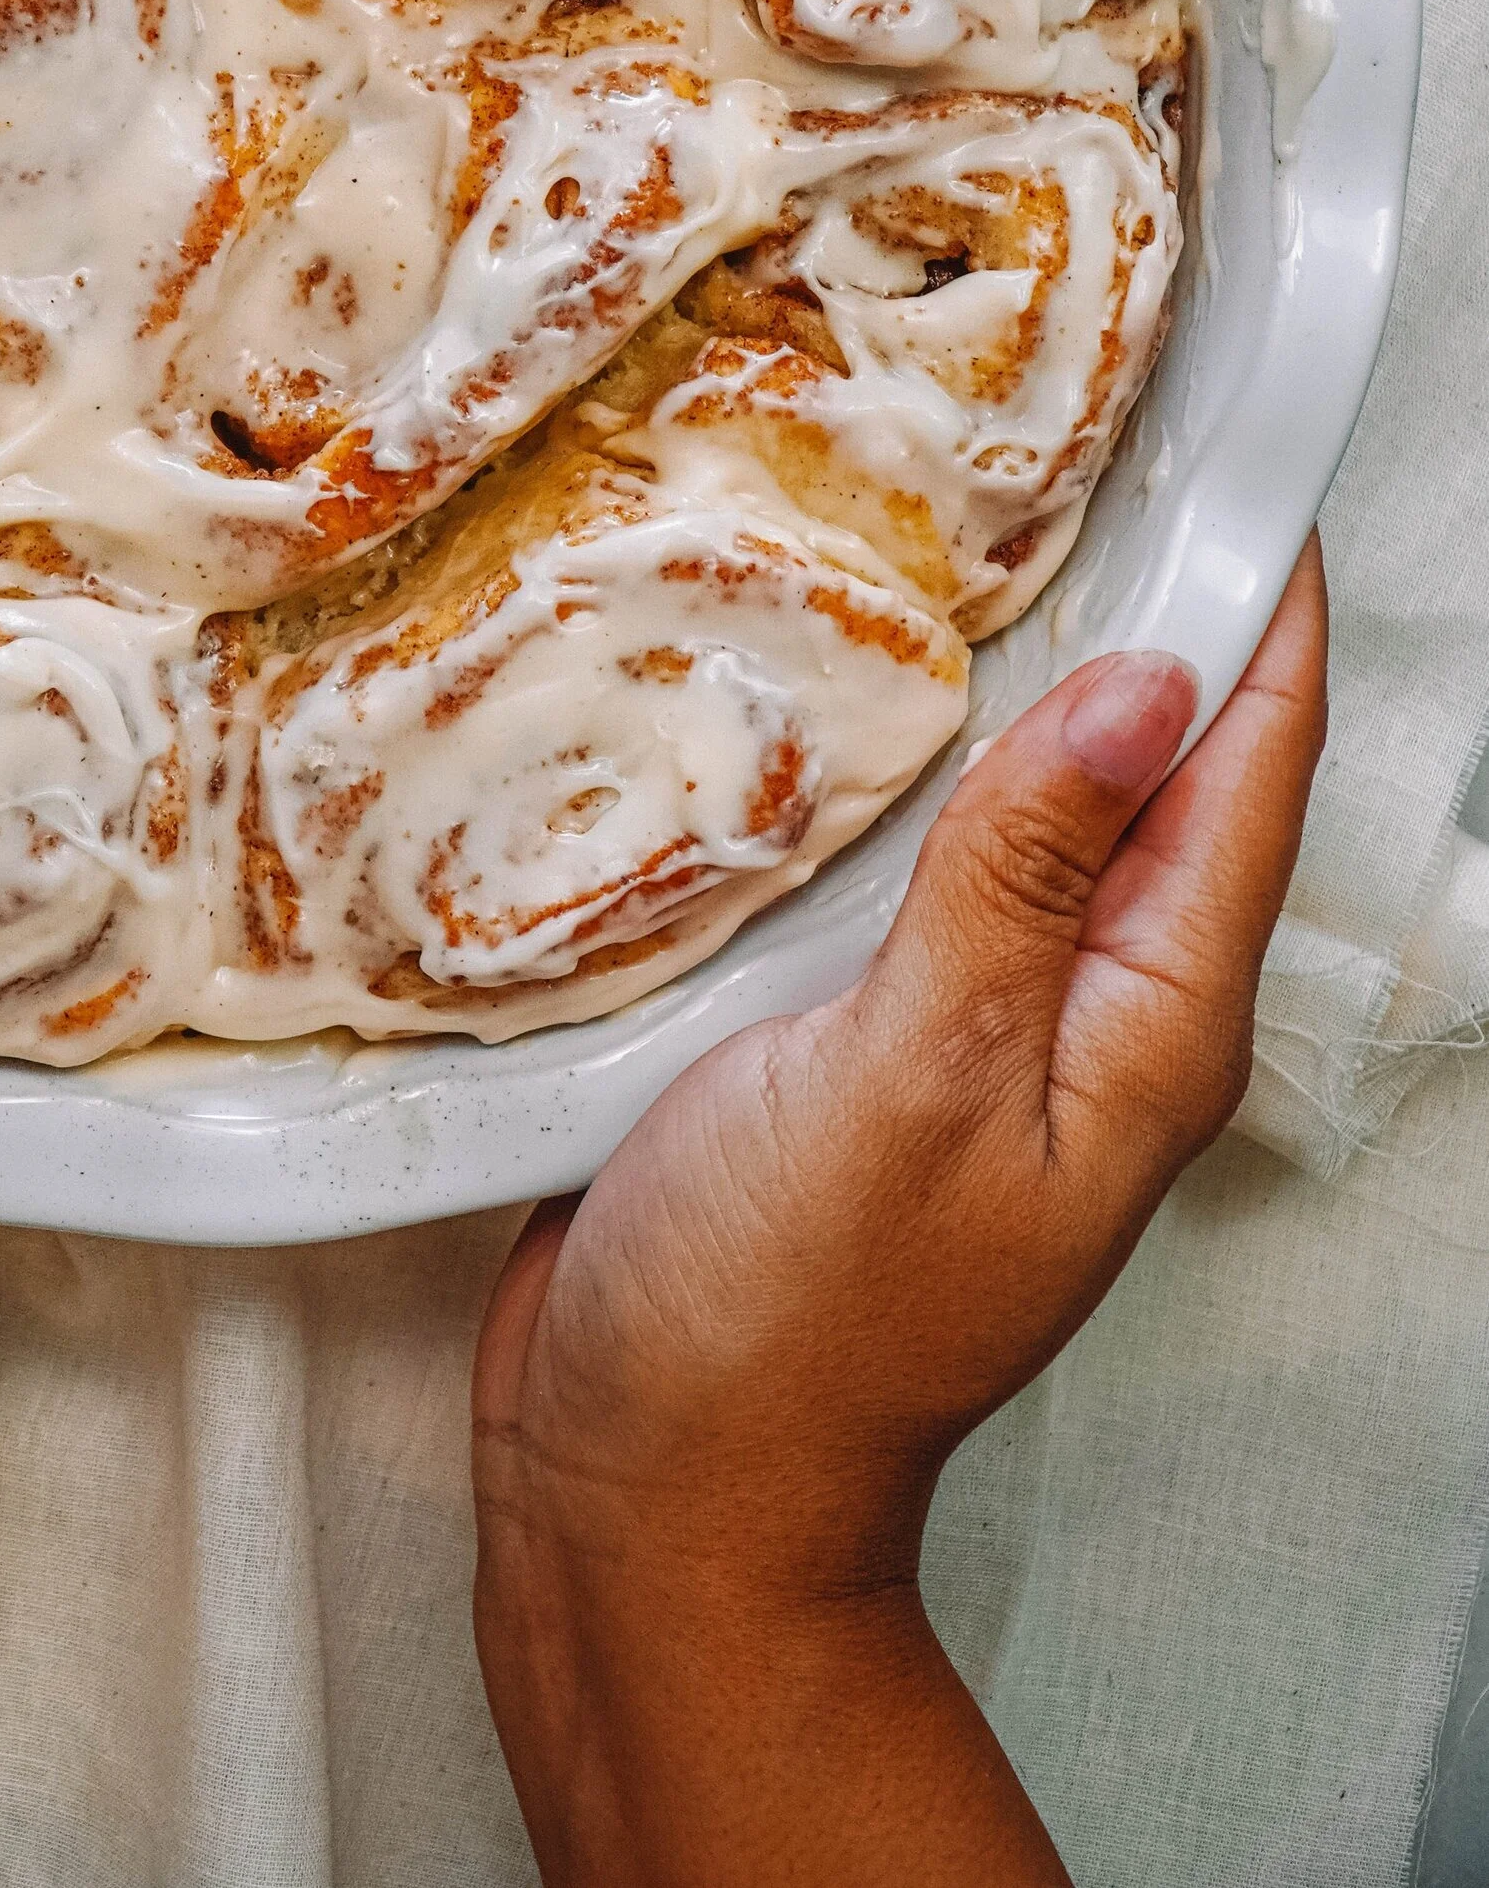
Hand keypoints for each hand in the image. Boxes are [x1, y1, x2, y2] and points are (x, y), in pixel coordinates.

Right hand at [471, 544, 1327, 1887]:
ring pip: (1004, 786)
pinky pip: (887, 845)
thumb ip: (1021, 876)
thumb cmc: (791, 1323)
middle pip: (1140, 755)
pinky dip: (865, 741)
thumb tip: (1152, 685)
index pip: (1250, 759)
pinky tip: (796, 658)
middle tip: (1051, 408)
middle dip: (1120, 590)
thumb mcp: (921, 1078)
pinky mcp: (836, 1015)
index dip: (1256, 592)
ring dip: (979, 654)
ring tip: (923, 488)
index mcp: (1146, 1016)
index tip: (1226, 427)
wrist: (647, 1493)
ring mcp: (957, 1008)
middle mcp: (1075, 999)